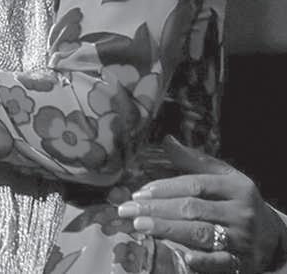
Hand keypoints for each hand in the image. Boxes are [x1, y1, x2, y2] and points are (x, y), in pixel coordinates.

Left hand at [118, 136, 285, 272]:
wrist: (272, 236)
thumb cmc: (237, 201)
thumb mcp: (224, 177)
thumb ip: (194, 161)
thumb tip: (166, 140)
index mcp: (236, 187)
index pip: (194, 185)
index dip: (164, 188)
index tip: (139, 192)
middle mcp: (241, 212)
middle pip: (192, 209)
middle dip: (156, 208)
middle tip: (128, 210)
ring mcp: (242, 239)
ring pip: (200, 233)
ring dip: (166, 229)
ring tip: (140, 225)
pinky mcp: (242, 263)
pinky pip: (219, 262)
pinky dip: (201, 260)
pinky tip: (182, 255)